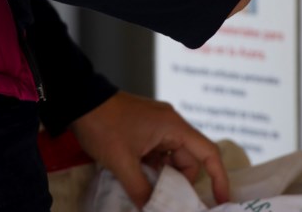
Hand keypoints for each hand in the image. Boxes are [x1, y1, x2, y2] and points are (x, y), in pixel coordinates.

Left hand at [69, 91, 228, 208]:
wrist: (80, 100)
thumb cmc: (104, 126)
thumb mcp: (122, 162)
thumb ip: (141, 189)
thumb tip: (151, 209)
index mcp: (173, 127)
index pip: (208, 152)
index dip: (219, 177)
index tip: (221, 200)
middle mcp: (170, 125)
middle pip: (188, 160)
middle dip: (180, 183)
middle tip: (166, 201)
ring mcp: (157, 126)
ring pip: (171, 159)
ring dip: (163, 177)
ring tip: (149, 193)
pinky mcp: (144, 130)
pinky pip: (157, 154)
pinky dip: (152, 169)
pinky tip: (140, 181)